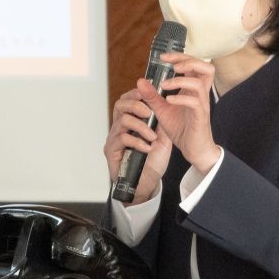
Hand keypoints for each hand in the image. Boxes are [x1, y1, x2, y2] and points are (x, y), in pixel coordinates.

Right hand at [104, 87, 171, 204]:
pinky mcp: (111, 151)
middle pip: (120, 104)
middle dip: (137, 105)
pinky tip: (147, 148)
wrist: (147, 184)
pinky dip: (137, 141)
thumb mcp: (162, 137)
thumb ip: (162, 121)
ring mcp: (113, 139)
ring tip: (153, 137)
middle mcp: (118, 127)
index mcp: (129, 121)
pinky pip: (122, 138)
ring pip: (123, 120)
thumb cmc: (153, 161)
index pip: (127, 99)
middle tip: (150, 113)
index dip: (137, 94)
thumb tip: (167, 102)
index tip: (150, 95)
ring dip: (141, 127)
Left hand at [137, 53, 221, 174]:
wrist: (193, 149)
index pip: (194, 65)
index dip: (180, 56)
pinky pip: (195, 102)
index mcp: (193, 89)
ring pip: (199, 83)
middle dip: (188, 61)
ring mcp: (202, 105)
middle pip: (206, 68)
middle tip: (172, 65)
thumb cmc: (182, 129)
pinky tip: (169, 100)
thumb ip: (152, 96)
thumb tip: (140, 80)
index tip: (163, 57)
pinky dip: (180, 98)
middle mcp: (201, 94)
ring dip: (180, 80)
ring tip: (164, 85)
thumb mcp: (162, 110)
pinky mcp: (200, 117)